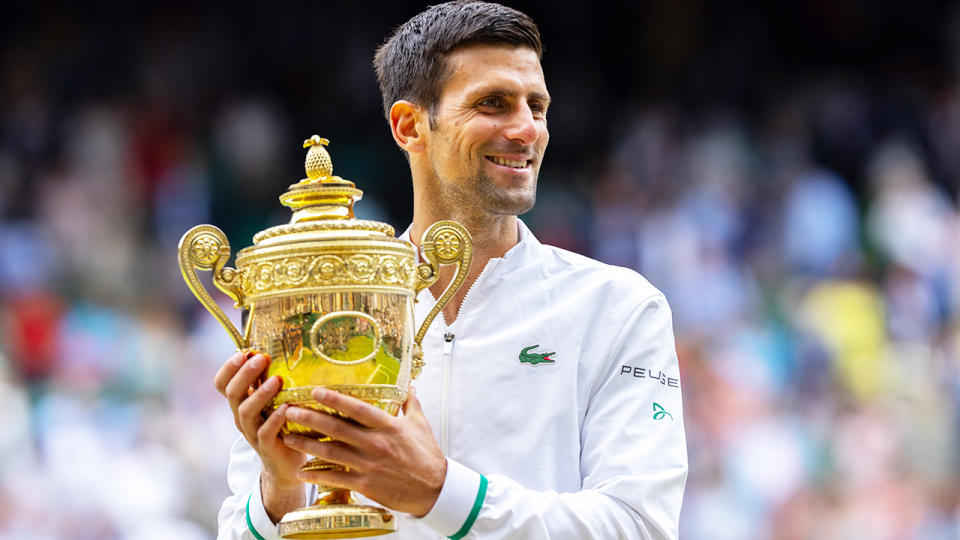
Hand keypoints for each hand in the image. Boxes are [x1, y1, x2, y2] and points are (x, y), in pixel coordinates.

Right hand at [214, 350, 306, 520]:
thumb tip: (281, 348)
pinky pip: (265, 432)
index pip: (222, 383)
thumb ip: (270, 379)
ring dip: (260, 394)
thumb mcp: (272, 400)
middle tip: (259, 359)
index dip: (228, 368)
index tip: (243, 352)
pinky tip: (286, 408)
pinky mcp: (266, 447)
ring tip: (277, 380)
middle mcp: (241, 416)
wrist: (285, 463)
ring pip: (245, 412)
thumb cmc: (280, 424)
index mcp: (240, 402)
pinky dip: (275, 419)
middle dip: (244, 374)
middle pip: (233, 394)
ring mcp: (251, 432)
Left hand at [283, 386, 446, 516]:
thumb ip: (410, 403)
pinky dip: (317, 474)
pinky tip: (302, 471)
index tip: (315, 391)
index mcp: (388, 426)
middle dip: (310, 419)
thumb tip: (408, 384)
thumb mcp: (420, 424)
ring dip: (307, 445)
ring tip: (288, 438)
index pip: (357, 408)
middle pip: (336, 428)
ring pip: (331, 452)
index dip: (335, 399)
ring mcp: (368, 465)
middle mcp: (375, 443)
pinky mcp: (365, 484)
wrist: (434, 489)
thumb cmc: (427, 455)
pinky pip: (335, 478)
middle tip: (290, 411)